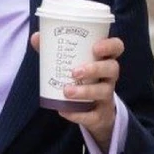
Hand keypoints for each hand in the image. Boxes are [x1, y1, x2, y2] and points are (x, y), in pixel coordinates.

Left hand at [30, 32, 124, 153]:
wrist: (93, 112)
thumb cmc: (80, 77)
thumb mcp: (70, 62)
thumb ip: (53, 49)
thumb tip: (36, 37)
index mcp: (104, 58)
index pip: (117, 47)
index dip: (110, 45)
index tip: (95, 48)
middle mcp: (109, 76)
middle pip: (112, 68)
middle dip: (94, 69)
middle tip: (74, 72)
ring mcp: (107, 95)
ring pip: (104, 92)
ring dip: (86, 91)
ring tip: (66, 91)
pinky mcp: (101, 114)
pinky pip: (94, 115)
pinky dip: (79, 114)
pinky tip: (64, 111)